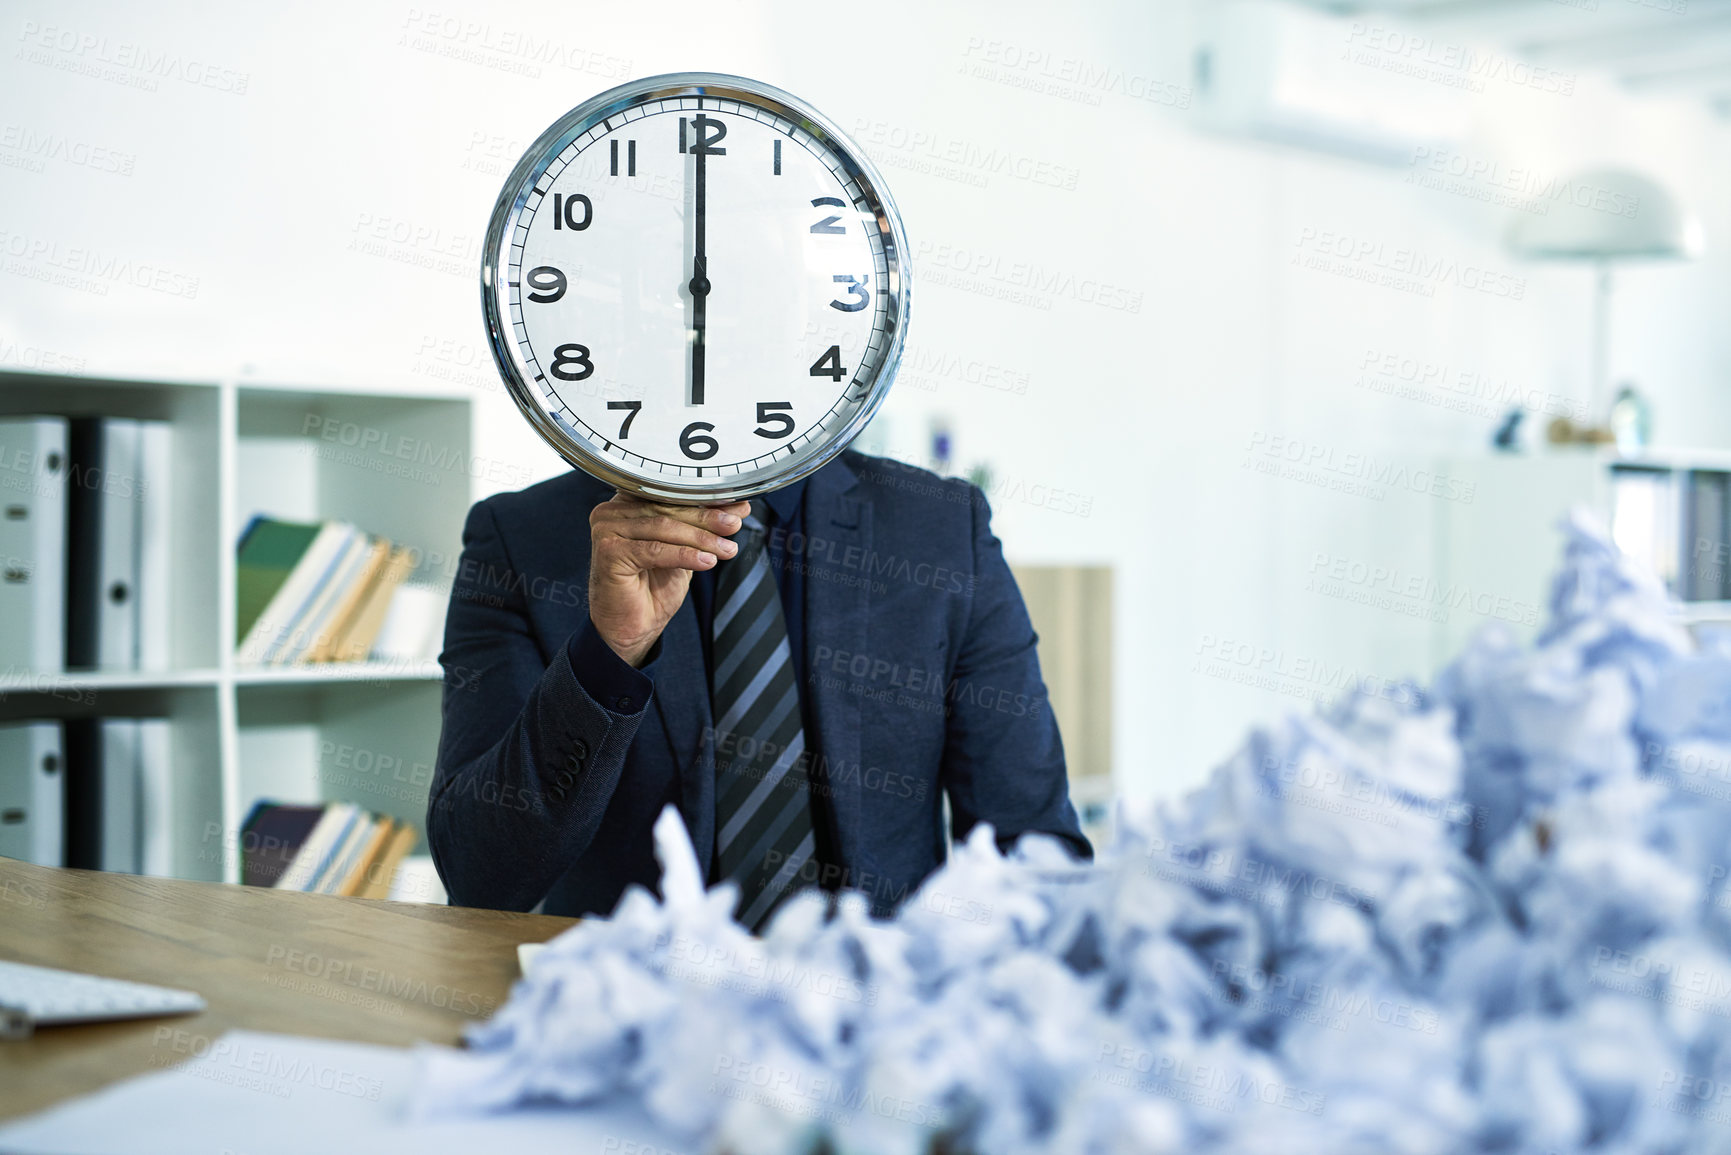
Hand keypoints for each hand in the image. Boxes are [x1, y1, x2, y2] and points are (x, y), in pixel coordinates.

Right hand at [589, 493, 747, 666]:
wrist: (631, 628)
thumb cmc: (651, 590)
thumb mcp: (683, 552)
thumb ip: (700, 529)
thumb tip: (734, 512)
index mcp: (627, 506)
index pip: (670, 496)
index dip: (706, 502)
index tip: (735, 508)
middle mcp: (612, 513)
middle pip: (667, 510)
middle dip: (706, 519)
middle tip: (733, 525)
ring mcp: (607, 530)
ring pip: (663, 528)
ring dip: (701, 538)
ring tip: (725, 548)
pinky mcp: (608, 552)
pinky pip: (654, 549)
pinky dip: (685, 555)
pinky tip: (706, 561)